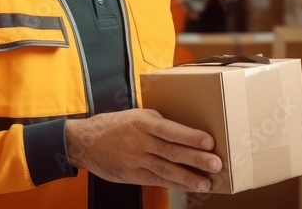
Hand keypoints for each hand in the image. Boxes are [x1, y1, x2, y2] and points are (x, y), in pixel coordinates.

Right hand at [64, 109, 222, 191]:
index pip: (170, 130)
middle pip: (172, 151)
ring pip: (167, 170)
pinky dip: (176, 185)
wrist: (85, 142)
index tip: (209, 141)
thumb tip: (186, 130)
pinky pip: (158, 181)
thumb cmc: (115, 125)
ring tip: (207, 182)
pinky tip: (191, 187)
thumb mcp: (136, 114)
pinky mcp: (134, 175)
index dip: (190, 136)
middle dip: (196, 159)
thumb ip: (158, 122)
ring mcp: (137, 161)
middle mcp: (140, 142)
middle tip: (216, 164)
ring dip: (189, 177)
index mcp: (142, 122)